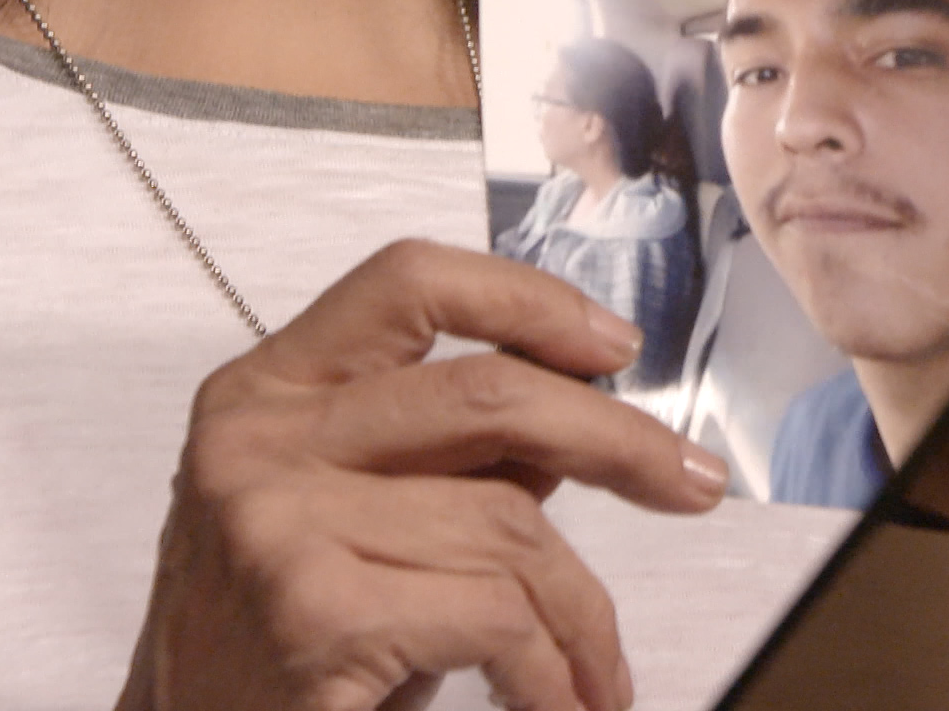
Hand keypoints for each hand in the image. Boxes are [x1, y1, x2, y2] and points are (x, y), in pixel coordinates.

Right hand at [116, 239, 729, 710]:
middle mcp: (259, 437)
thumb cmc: (276, 654)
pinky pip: (495, 615)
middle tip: (690, 482)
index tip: (614, 343)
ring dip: (582, 611)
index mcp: (264, 391)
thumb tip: (582, 415)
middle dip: (620, 440)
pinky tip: (559, 702)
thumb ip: (447, 459)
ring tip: (598, 672)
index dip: (527, 298)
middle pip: (489, 391)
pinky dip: (554, 671)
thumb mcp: (349, 524)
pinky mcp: (314, 606)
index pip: (409, 280)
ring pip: (509, 523)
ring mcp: (277, 517)